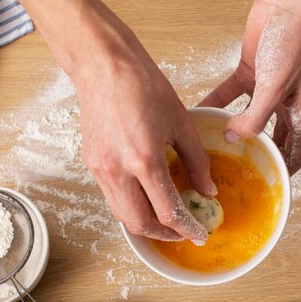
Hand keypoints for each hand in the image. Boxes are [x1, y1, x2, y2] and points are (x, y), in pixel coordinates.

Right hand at [7, 0, 214, 241]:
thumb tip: (208, 189)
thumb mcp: (181, 123)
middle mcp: (118, 171)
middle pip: (141, 223)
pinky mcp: (92, 164)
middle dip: (165, 235)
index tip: (200, 234)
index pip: (168, 211)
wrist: (104, 66)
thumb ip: (197, 161)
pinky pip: (112, 198)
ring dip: (146, 224)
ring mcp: (100, 170)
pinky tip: (147, 199)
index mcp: (144, 160)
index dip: (187, 228)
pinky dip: (131, 207)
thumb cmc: (144, 86)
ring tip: (166, 221)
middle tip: (184, 233)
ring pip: (122, 216)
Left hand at [200, 0, 300, 173]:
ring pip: (247, 118)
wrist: (288, 2)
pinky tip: (201, 113)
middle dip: (254, 154)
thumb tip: (234, 138)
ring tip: (212, 145)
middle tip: (233, 170)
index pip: (297, 151)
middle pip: (271, 138)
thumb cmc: (295, 42)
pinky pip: (230, 95)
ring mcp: (267, 88)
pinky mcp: (250, 72)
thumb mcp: (275, 88)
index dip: (285, 170)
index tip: (267, 186)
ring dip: (231, 129)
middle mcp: (286, 104)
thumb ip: (256, 117)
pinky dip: (217, 103)